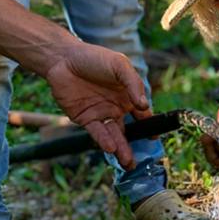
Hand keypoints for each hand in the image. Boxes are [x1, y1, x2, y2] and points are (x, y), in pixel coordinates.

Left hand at [44, 42, 150, 168]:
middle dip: (134, 146)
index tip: (155, 137)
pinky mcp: (85, 119)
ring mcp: (101, 114)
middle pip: (129, 130)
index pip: (143, 114)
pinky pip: (97, 132)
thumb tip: (144, 106)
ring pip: (114, 135)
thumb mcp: (119, 65)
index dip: (149, 125)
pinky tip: (111, 147)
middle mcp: (116, 107)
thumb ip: (133, 84)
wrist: (63, 59)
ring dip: (120, 149)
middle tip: (138, 161)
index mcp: (128, 94)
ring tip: (127, 162)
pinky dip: (104, 140)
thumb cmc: (94, 58)